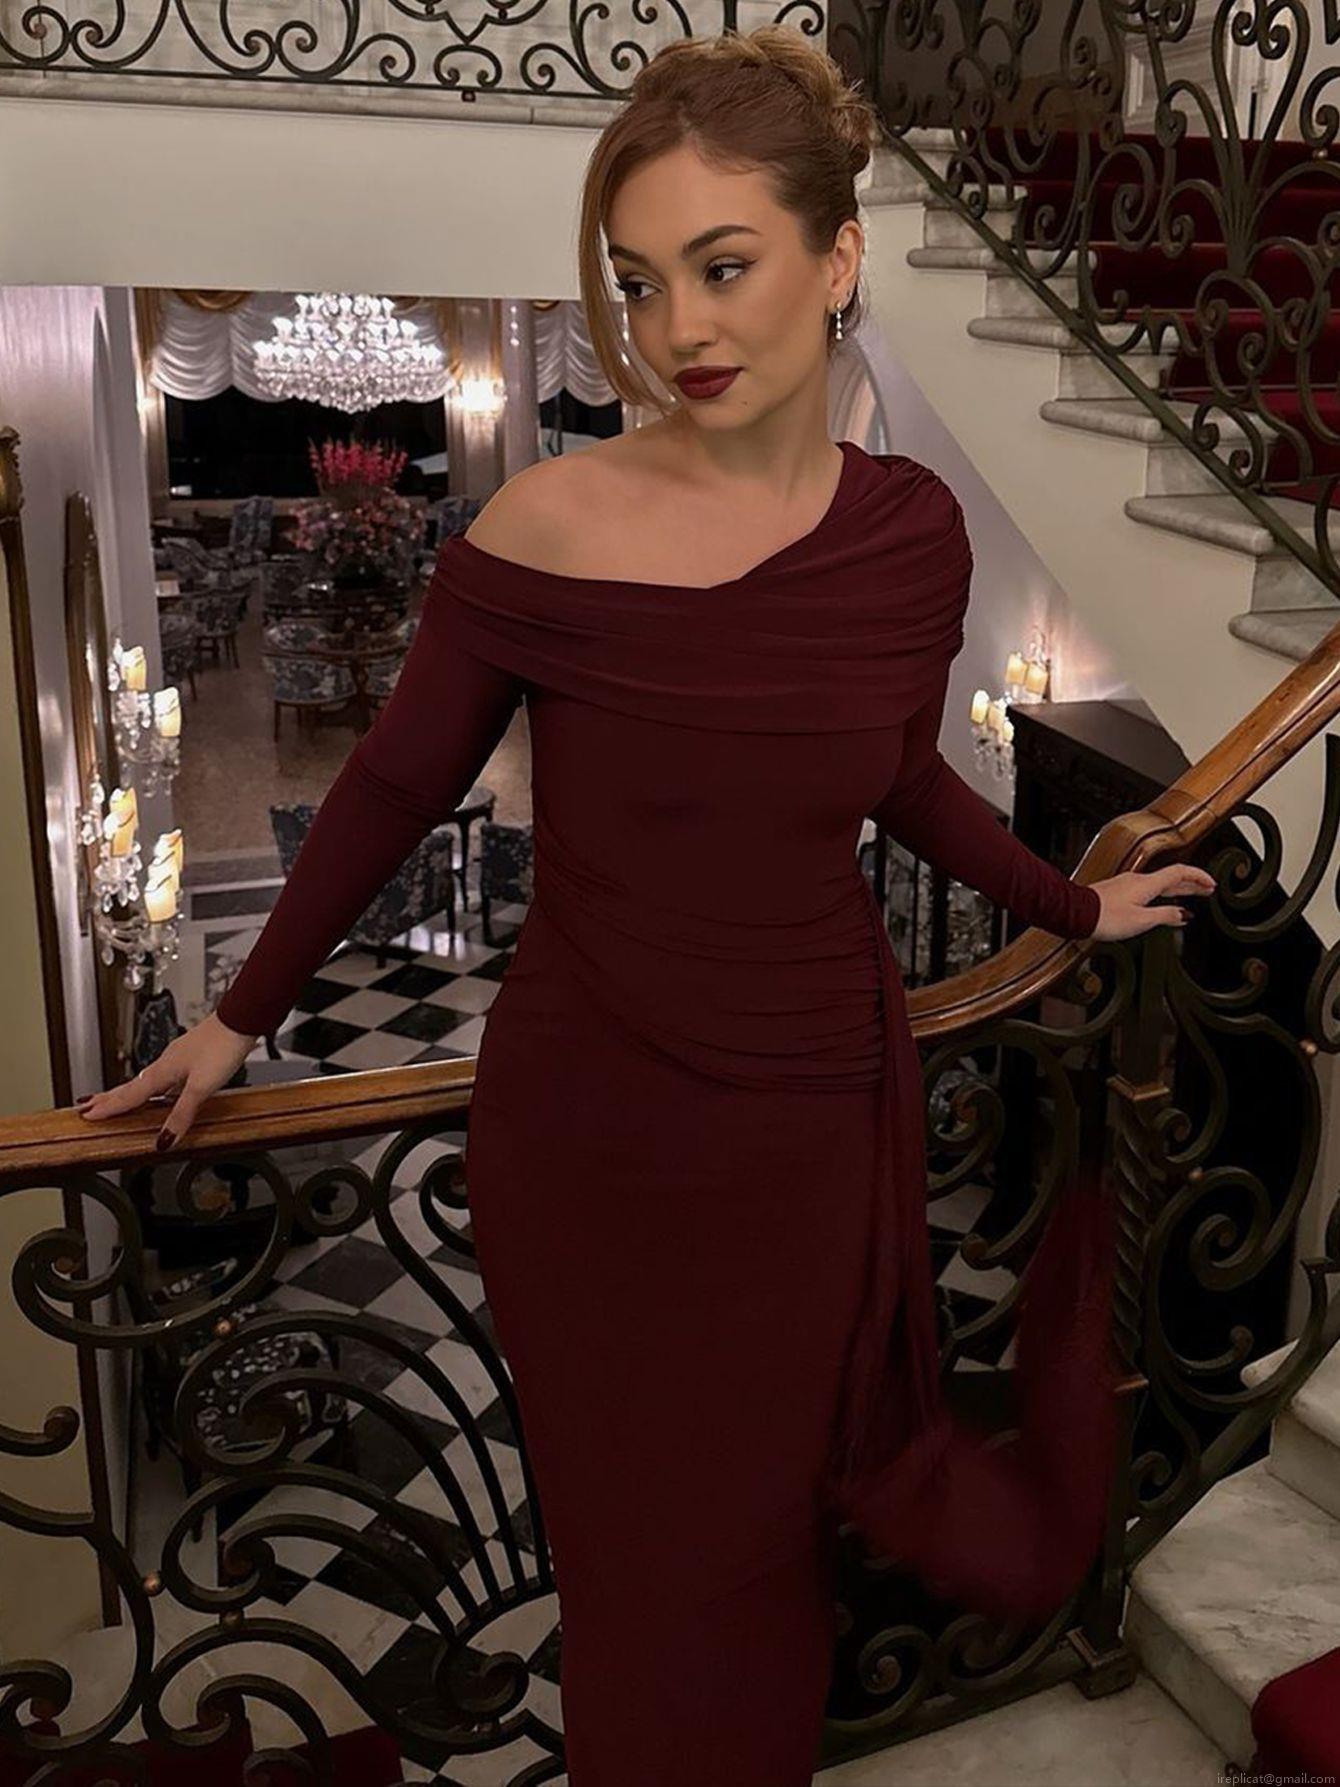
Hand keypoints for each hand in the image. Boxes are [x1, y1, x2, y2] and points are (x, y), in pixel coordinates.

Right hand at [73, 1012, 259, 1149]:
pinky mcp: (190, 1056)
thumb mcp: (200, 1087)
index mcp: (162, 1072)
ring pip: (146, 1080)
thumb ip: (182, 1113)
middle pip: (131, 1085)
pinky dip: (153, 1087)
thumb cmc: (221, 1047)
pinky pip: (163, 1076)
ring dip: (129, 1092)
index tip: (88, 1115)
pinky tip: (162, 1090)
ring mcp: (177, 1058)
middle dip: (109, 1098)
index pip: (129, 1095)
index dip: (109, 1108)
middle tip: (88, 1106)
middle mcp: (165, 1064)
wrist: (240, 1021)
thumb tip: (164, 1139)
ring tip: (116, 1101)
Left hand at [1088, 862, 1216, 941]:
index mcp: (1147, 884)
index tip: (1211, 884)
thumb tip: (1183, 915)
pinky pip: (1148, 890)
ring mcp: (1128, 885)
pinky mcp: (1119, 892)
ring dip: (1178, 890)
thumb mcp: (1142, 921)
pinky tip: (1162, 906)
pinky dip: (1162, 896)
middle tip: (1208, 890)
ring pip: (1160, 884)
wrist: (1077, 914)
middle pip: (1172, 879)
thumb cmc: (1105, 918)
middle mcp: (1138, 881)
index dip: (1198, 877)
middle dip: (1192, 884)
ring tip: (1191, 897)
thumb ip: (1165, 916)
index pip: (1180, 873)